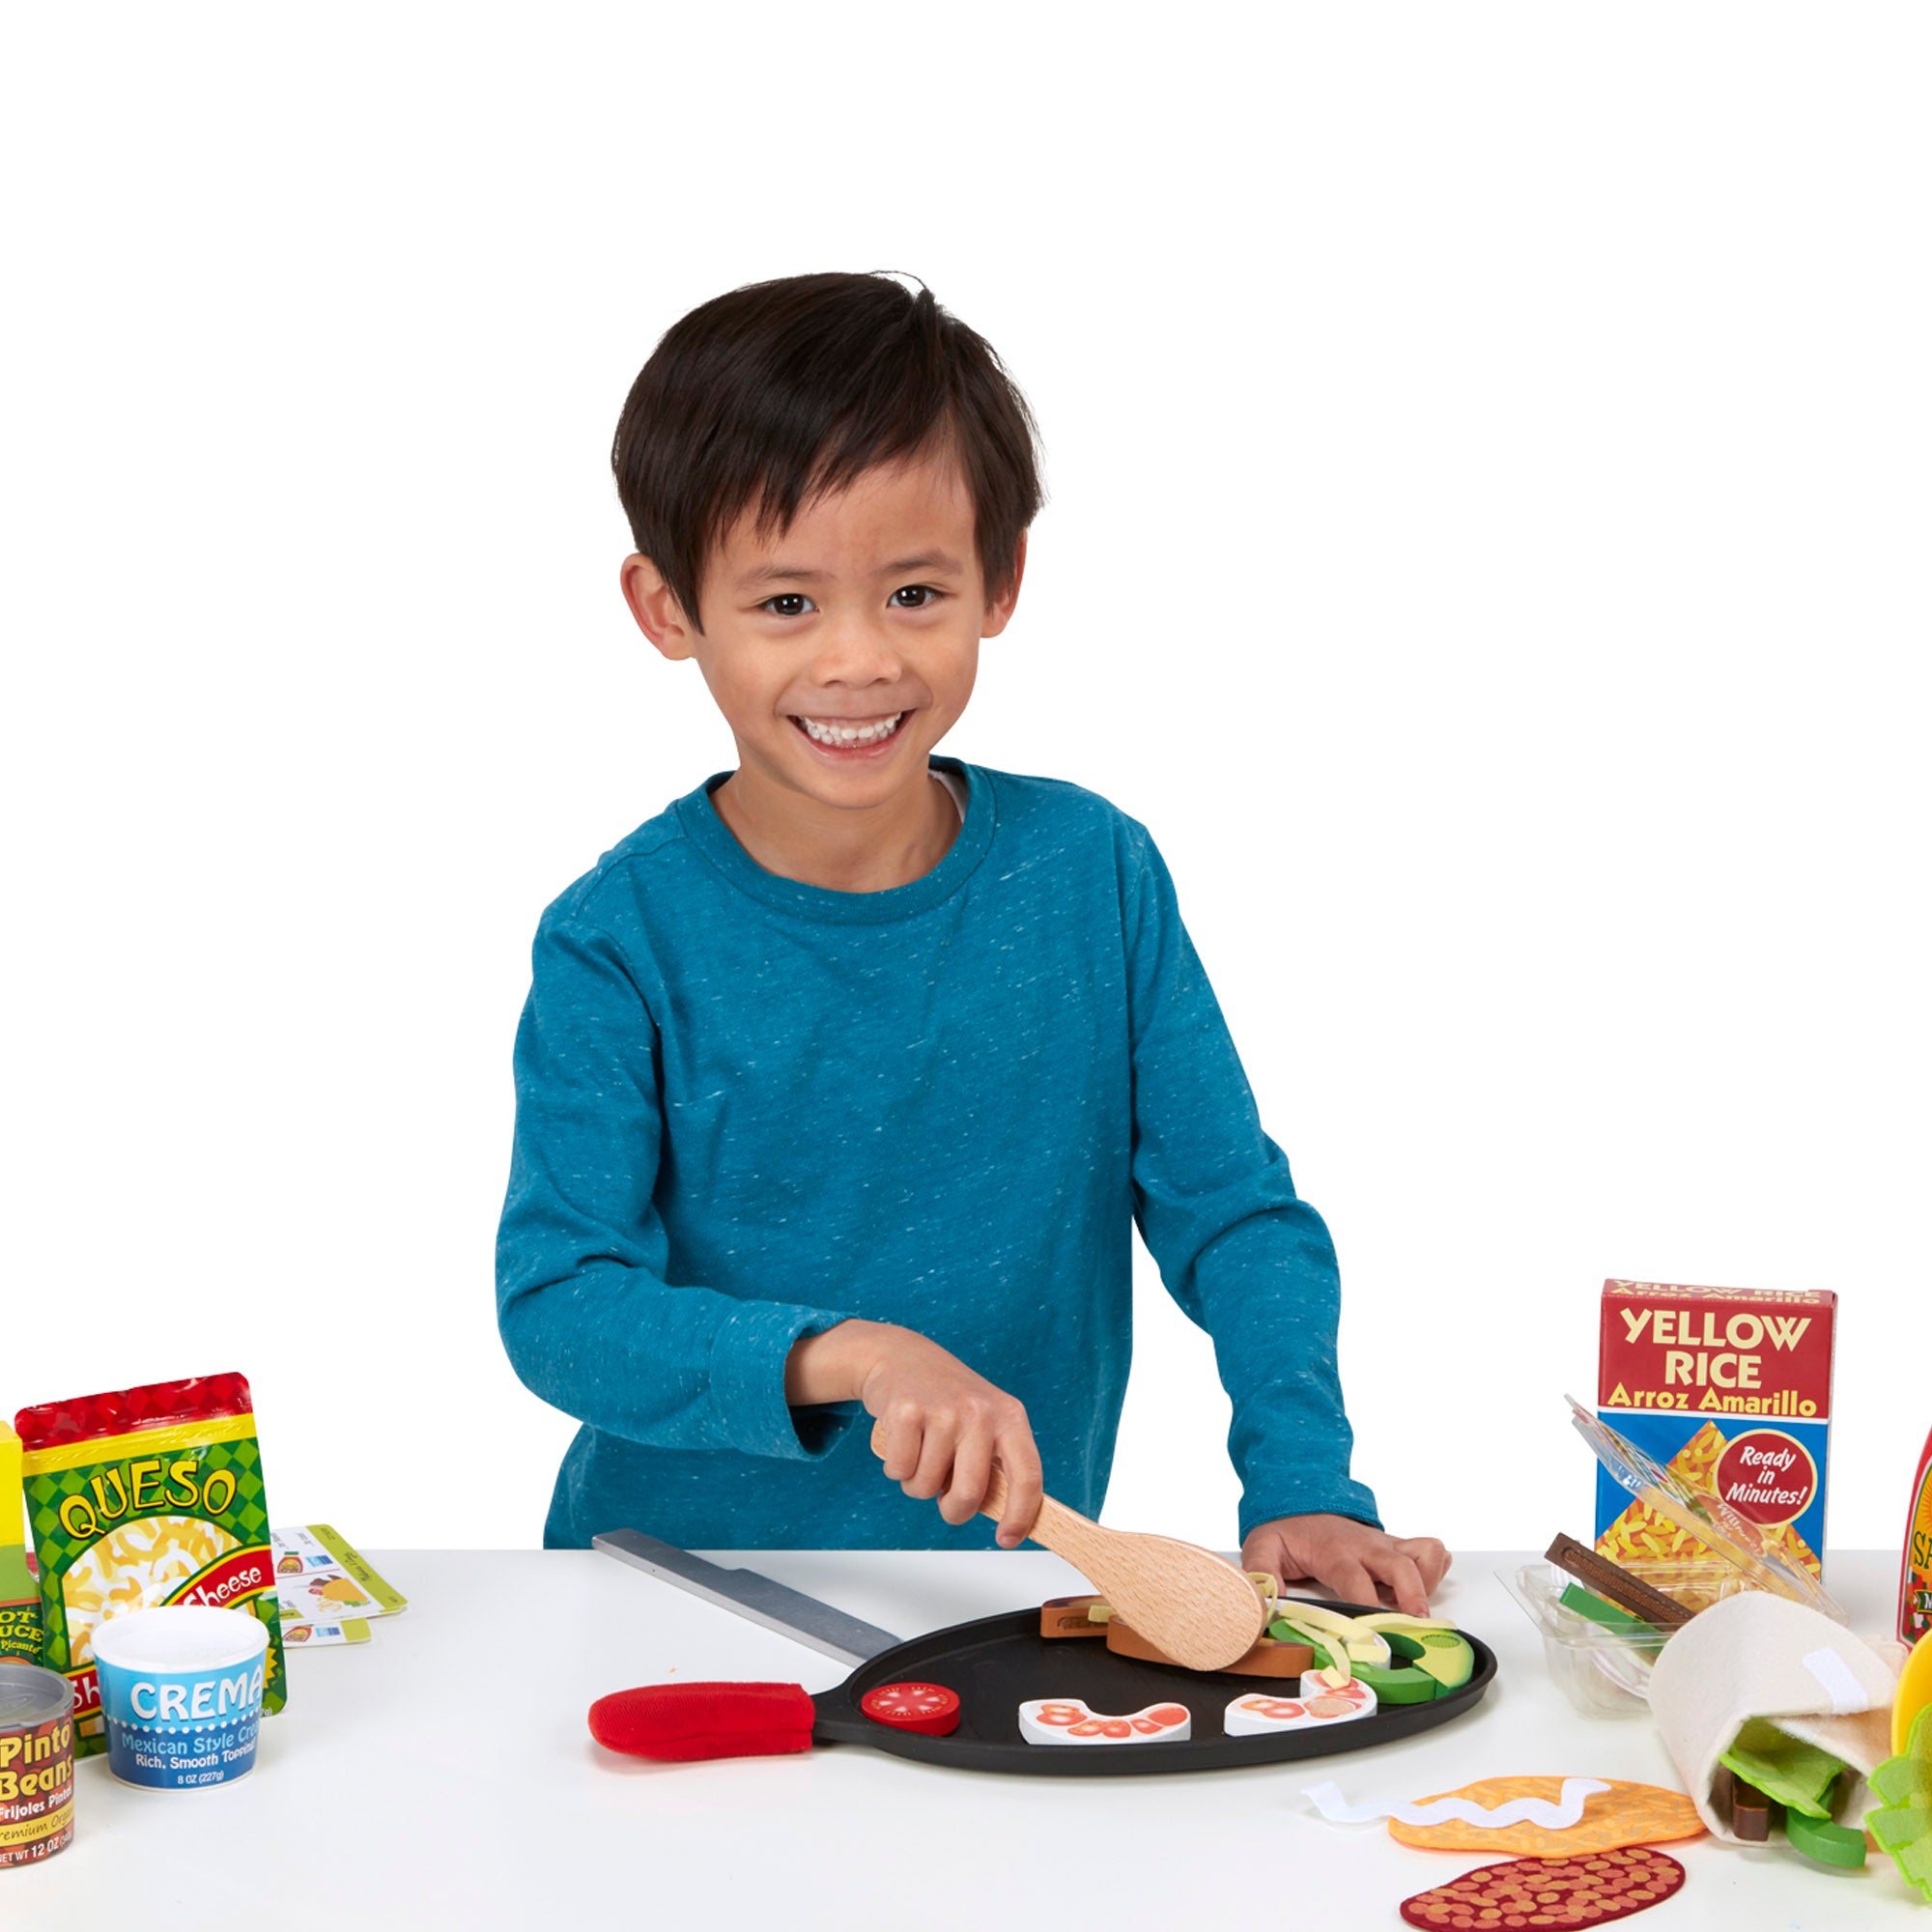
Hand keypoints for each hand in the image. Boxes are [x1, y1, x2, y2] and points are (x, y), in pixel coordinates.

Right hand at [784, 1320, 1042, 1546]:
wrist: (899, 1355)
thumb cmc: (945, 1399)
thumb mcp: (984, 1420)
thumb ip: (995, 1462)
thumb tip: (1008, 1517)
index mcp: (1009, 1416)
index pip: (1027, 1476)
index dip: (1020, 1515)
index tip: (1007, 1539)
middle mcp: (980, 1412)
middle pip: (971, 1494)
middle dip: (953, 1510)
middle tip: (944, 1498)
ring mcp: (943, 1410)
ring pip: (927, 1488)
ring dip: (917, 1484)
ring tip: (920, 1452)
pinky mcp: (906, 1412)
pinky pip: (899, 1471)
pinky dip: (896, 1468)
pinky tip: (901, 1440)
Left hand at [1241, 1514, 1451, 1617]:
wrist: (1300, 1500)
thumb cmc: (1286, 1529)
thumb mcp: (1262, 1546)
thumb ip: (1262, 1573)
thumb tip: (1269, 1604)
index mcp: (1334, 1550)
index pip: (1356, 1580)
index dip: (1368, 1606)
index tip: (1374, 1632)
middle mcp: (1366, 1546)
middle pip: (1401, 1565)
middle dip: (1413, 1596)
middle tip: (1416, 1625)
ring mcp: (1384, 1546)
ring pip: (1424, 1552)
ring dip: (1428, 1582)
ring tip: (1418, 1609)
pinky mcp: (1396, 1548)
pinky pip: (1429, 1551)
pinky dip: (1435, 1569)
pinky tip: (1423, 1588)